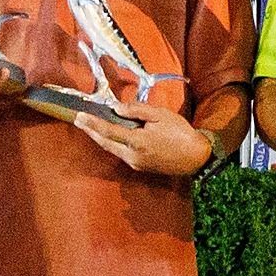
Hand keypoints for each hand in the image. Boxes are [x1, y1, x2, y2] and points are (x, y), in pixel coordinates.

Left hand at [72, 96, 213, 178]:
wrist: (197, 158)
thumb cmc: (181, 133)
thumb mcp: (161, 115)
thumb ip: (137, 110)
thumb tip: (117, 108)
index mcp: (137, 142)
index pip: (108, 131)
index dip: (91, 123)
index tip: (79, 116)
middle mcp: (132, 156)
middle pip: (105, 143)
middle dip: (91, 131)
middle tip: (79, 120)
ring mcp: (135, 164)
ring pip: (112, 149)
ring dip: (101, 138)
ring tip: (92, 126)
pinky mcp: (140, 167)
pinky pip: (122, 153)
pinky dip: (113, 143)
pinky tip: (113, 135)